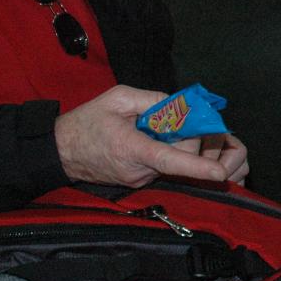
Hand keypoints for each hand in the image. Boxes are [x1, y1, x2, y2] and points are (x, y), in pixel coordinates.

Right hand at [55, 85, 247, 187]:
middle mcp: (140, 171)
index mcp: (133, 149)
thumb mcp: (117, 98)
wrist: (59, 151)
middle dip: (186, 133)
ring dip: (174, 140)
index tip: (221, 173)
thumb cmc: (87, 122)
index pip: (171, 160)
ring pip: (174, 159)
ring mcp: (141, 179)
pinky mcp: (141, 181)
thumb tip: (180, 106)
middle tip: (168, 114)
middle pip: (181, 154)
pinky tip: (148, 137)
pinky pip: (164, 164)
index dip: (198, 166)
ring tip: (149, 126)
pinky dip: (165, 148)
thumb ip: (152, 99)